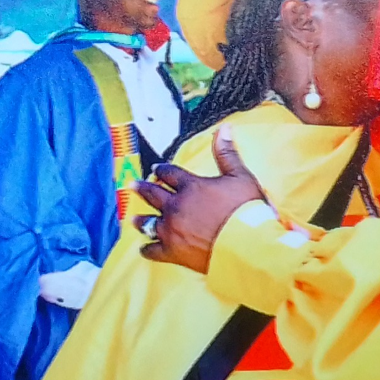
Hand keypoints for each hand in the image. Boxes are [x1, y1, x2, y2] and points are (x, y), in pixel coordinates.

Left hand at [131, 124, 264, 273]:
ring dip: (140, 219)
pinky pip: (152, 250)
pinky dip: (147, 249)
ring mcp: (171, 230)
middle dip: (143, 188)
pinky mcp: (172, 252)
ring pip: (148, 222)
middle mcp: (176, 206)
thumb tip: (225, 128)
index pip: (169, 173)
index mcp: (190, 186)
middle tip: (133, 185)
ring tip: (133, 218)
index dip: (162, 170)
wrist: (246, 245)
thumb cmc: (247, 210)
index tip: (156, 169)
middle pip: (153, 194)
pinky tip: (144, 249)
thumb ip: (227, 153)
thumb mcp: (240, 176)